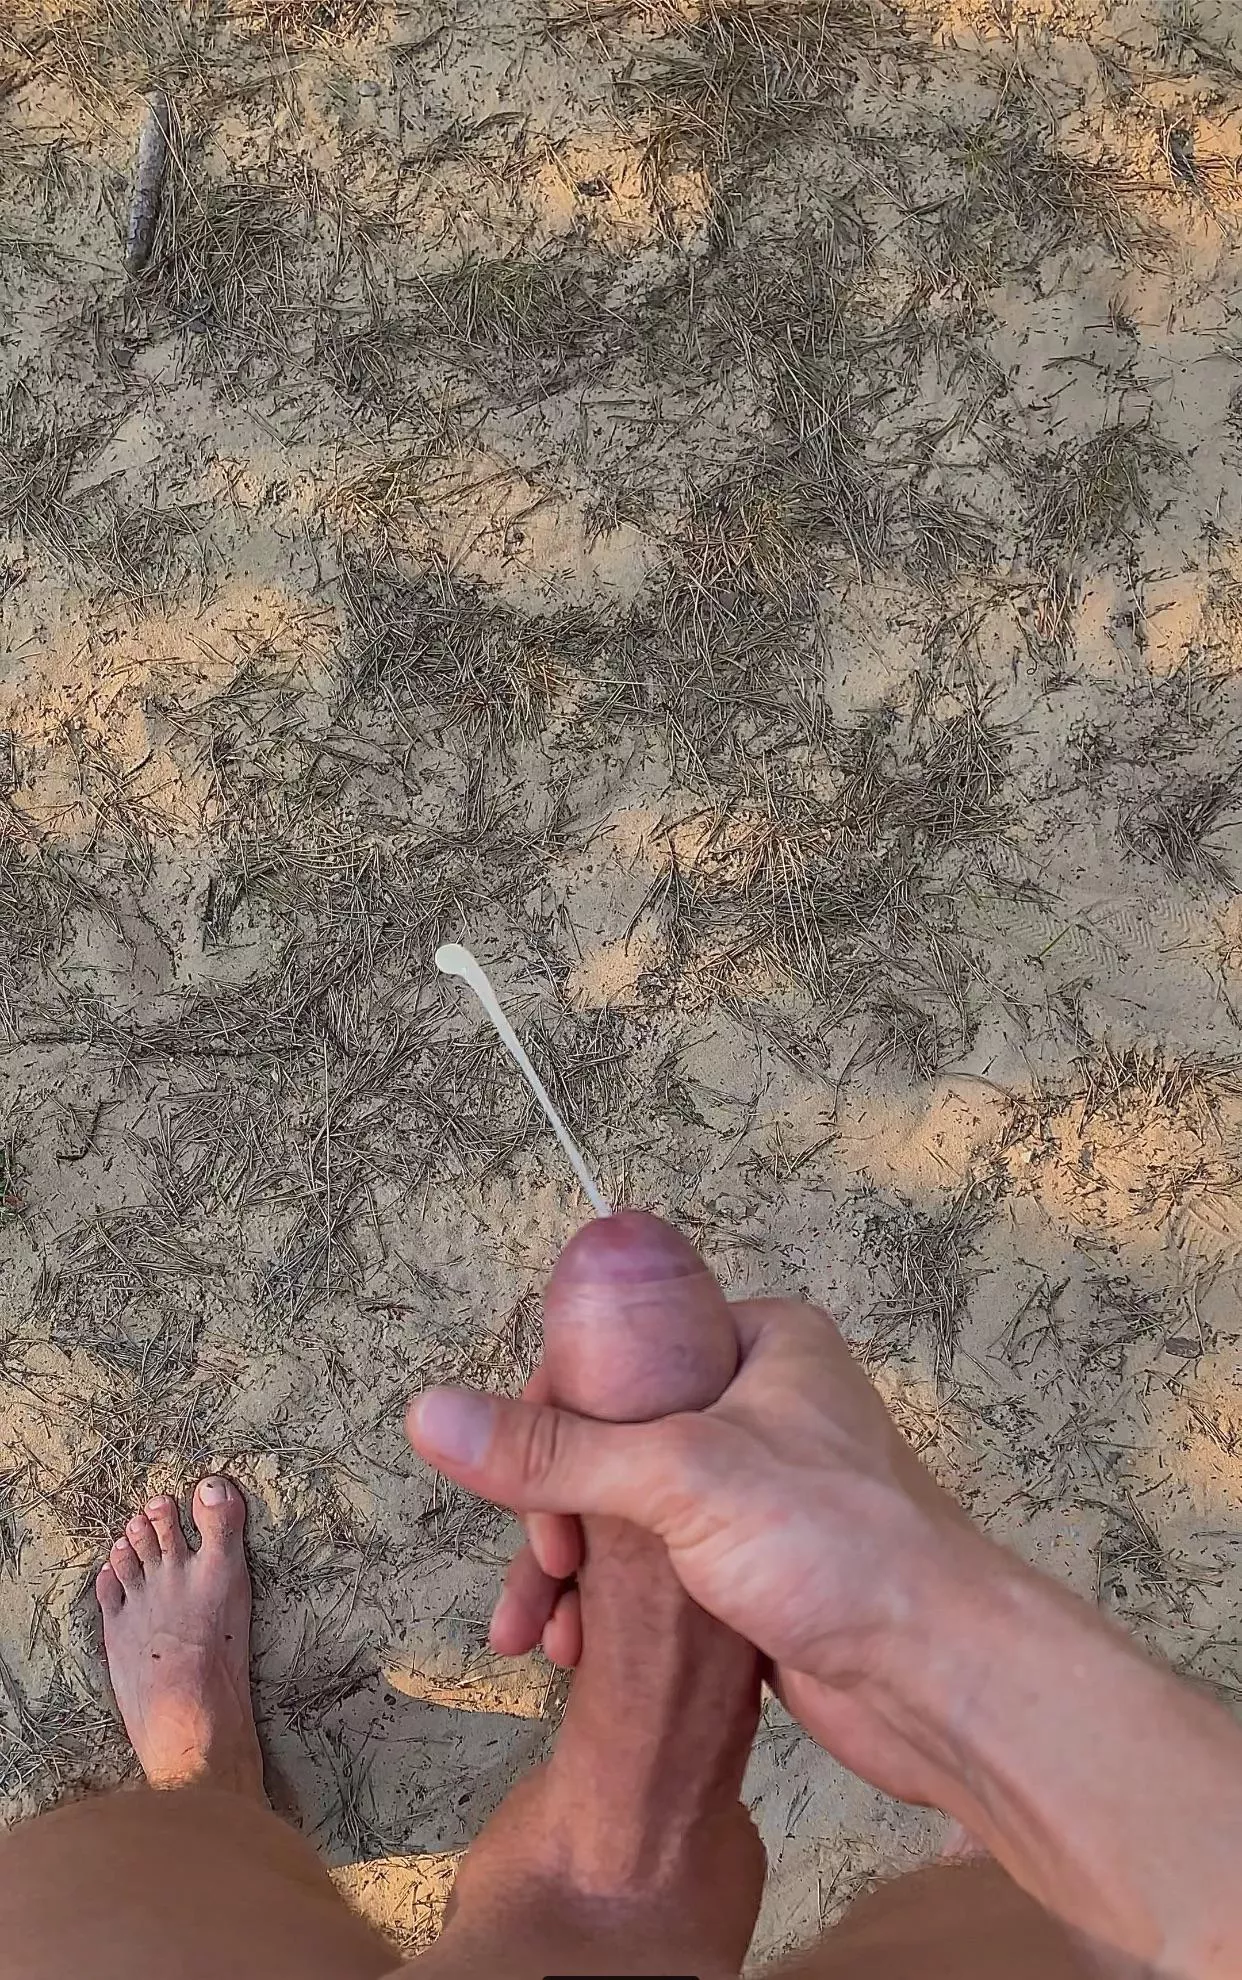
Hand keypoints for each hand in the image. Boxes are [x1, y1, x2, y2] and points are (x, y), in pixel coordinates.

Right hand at [407, 1224, 1002, 1806]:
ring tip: (537, 1637)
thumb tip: (428, 1413)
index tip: (526, 1485)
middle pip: (615, 1433)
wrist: (943, 1680)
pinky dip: (612, 1602)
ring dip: (574, 1567)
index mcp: (761, 1341)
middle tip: (537, 1573)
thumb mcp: (677, 1479)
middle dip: (556, 1510)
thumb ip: (552, 1450)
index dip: (557, 1411)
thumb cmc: (838, 1548)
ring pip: (631, 1508)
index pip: (620, 1348)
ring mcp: (763, 1488)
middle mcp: (763, 1402)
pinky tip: (577, 1652)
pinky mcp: (761, 1565)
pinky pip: (659, 1566)